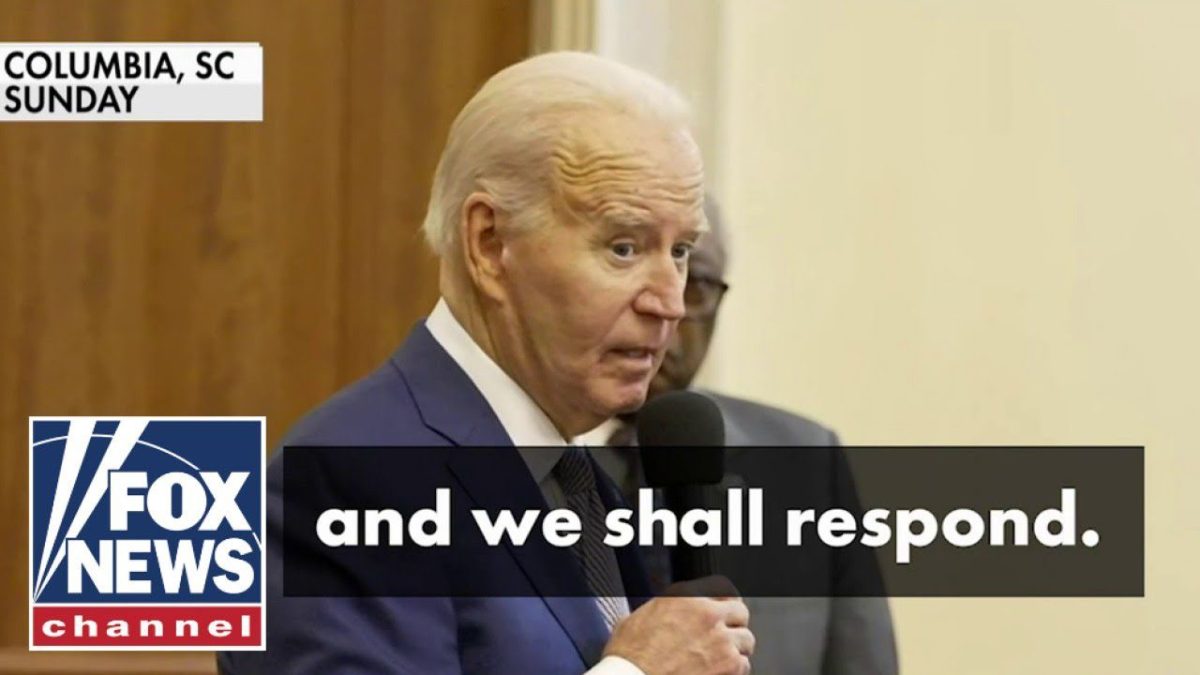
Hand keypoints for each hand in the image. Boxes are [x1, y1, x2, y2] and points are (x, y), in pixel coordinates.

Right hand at [602, 577, 753, 674]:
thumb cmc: (629, 658)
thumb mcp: (636, 619)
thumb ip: (659, 611)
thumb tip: (661, 616)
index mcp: (685, 597)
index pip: (722, 587)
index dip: (725, 601)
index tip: (725, 609)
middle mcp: (707, 613)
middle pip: (740, 611)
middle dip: (733, 624)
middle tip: (724, 637)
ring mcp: (721, 639)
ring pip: (746, 640)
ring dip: (736, 649)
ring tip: (720, 659)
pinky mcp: (729, 665)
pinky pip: (745, 664)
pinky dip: (734, 671)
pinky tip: (718, 673)